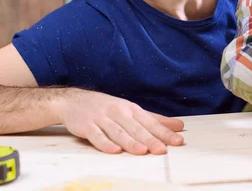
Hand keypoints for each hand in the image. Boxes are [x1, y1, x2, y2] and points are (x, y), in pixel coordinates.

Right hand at [58, 88, 183, 154]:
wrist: (73, 101)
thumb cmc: (106, 107)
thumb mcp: (131, 109)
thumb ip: (154, 119)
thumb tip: (178, 125)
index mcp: (131, 109)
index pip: (151, 122)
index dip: (164, 132)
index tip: (178, 140)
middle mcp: (118, 112)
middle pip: (136, 128)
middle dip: (150, 139)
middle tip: (162, 150)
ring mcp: (102, 119)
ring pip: (118, 132)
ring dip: (130, 142)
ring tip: (142, 151)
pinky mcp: (87, 126)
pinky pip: (97, 136)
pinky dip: (105, 143)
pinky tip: (114, 150)